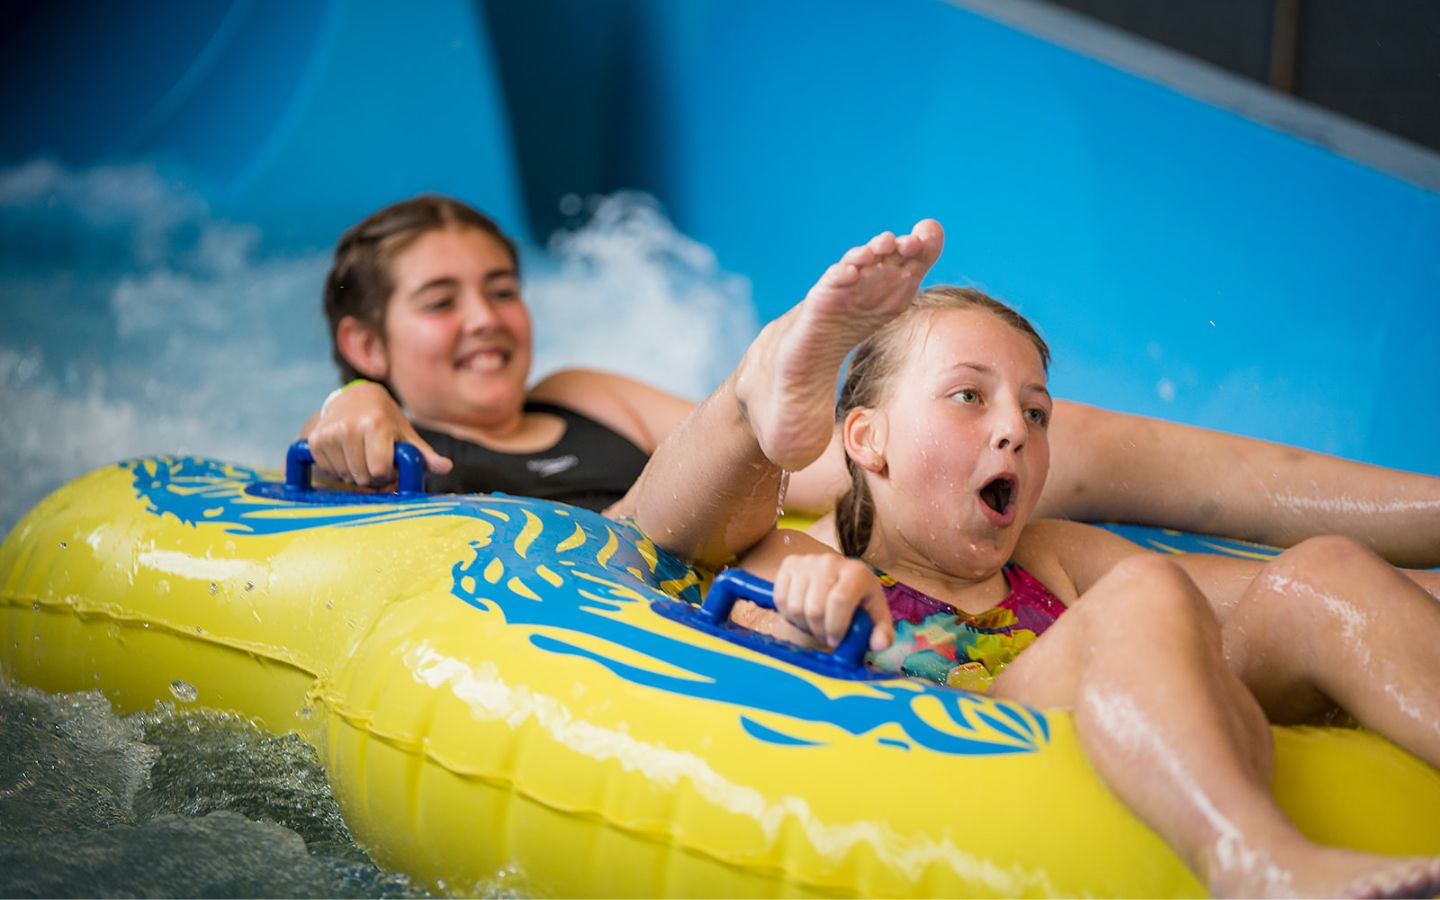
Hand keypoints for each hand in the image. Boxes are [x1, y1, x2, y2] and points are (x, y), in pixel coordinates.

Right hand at [301, 381, 452, 486]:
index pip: (379, 471)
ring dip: (355, 473)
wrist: (354, 397)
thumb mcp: (406, 433)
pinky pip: (328, 470)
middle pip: (362, 477)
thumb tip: (446, 468)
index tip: (389, 463)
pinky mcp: (315, 439)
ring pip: (345, 476)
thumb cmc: (386, 419)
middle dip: (372, 475)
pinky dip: (338, 468)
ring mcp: (330, 433)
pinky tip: (346, 453)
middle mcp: (350, 427)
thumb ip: (424, 454)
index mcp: (376, 424)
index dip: (387, 473)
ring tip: (361, 455)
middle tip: (375, 460)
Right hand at [772, 554, 894, 651]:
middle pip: (815, 608)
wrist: (840, 581)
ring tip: (815, 625)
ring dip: (803, 624)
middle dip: (819, 631)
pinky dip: (788, 615)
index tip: (836, 640)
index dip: (836, 626)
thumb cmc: (859, 603)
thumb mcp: (875, 619)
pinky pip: (780, 599)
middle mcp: (830, 561)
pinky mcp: (789, 564)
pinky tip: (802, 615)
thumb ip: (883, 634)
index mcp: (857, 572)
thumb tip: (879, 644)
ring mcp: (807, 561)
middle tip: (826, 635)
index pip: (840, 599)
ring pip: (795, 606)